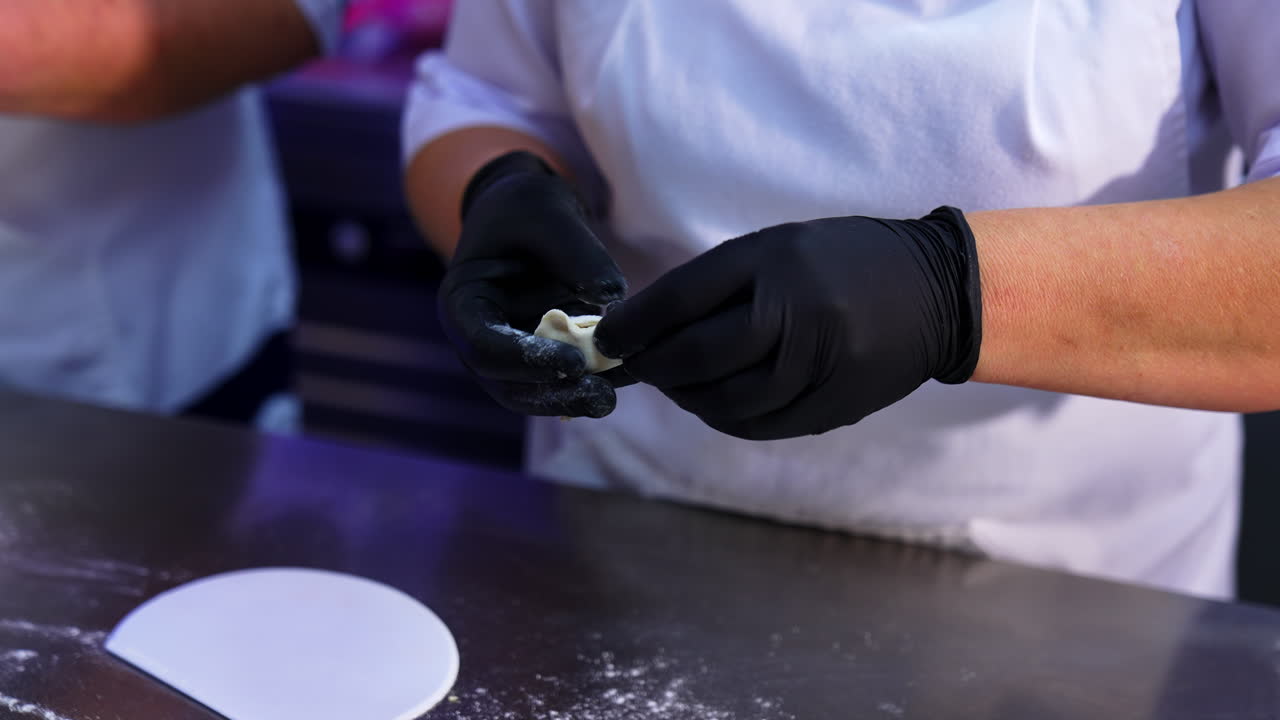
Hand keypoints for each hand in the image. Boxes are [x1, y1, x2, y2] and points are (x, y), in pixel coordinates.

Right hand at [439, 151, 627, 417]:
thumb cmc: (528, 207)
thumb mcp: (550, 212)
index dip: (526, 361)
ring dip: (569, 401)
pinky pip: (554, 382)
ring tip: (609, 399)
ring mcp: (506, 352)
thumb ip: (577, 252)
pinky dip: (582, 387)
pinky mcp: (537, 357)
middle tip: (600, 398)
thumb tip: (613, 296)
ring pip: (529, 393)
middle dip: (552, 394)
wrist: (530, 214)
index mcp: (463, 302)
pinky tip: (616, 385)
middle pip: (505, 383)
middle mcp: (477, 336)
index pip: (483, 346)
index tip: (574, 362)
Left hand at [594, 208, 981, 438]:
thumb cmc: (844, 260)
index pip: (682, 298)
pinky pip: (760, 424)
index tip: (606, 339)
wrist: (937, 289)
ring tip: (672, 384)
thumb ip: (719, 284)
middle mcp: (798, 310)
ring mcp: (819, 363)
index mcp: (778, 259)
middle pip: (698, 355)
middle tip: (635, 366)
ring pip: (725, 400)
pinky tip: (711, 403)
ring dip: (685, 397)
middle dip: (653, 366)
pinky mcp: (834, 403)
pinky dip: (724, 418)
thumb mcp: (782, 247)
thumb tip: (647, 328)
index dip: (634, 325)